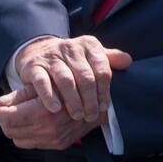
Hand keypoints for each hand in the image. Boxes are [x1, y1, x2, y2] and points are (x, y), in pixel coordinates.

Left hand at [0, 84, 103, 149]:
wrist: (102, 103)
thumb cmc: (73, 86)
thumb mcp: (46, 84)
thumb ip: (21, 95)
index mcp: (44, 113)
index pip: (8, 117)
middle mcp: (48, 130)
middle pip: (10, 130)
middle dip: (2, 118)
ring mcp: (54, 140)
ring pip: (18, 139)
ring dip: (12, 127)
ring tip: (12, 114)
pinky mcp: (60, 145)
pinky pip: (31, 143)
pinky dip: (24, 133)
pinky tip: (27, 122)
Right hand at [14, 35, 131, 121]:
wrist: (38, 52)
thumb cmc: (72, 60)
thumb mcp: (92, 56)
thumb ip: (110, 59)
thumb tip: (128, 61)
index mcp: (89, 45)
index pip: (102, 69)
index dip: (105, 90)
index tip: (104, 107)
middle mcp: (70, 48)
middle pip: (85, 76)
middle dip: (90, 99)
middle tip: (91, 116)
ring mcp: (51, 56)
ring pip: (65, 80)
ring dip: (73, 100)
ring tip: (77, 115)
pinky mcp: (34, 66)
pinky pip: (42, 82)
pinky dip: (49, 96)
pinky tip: (55, 109)